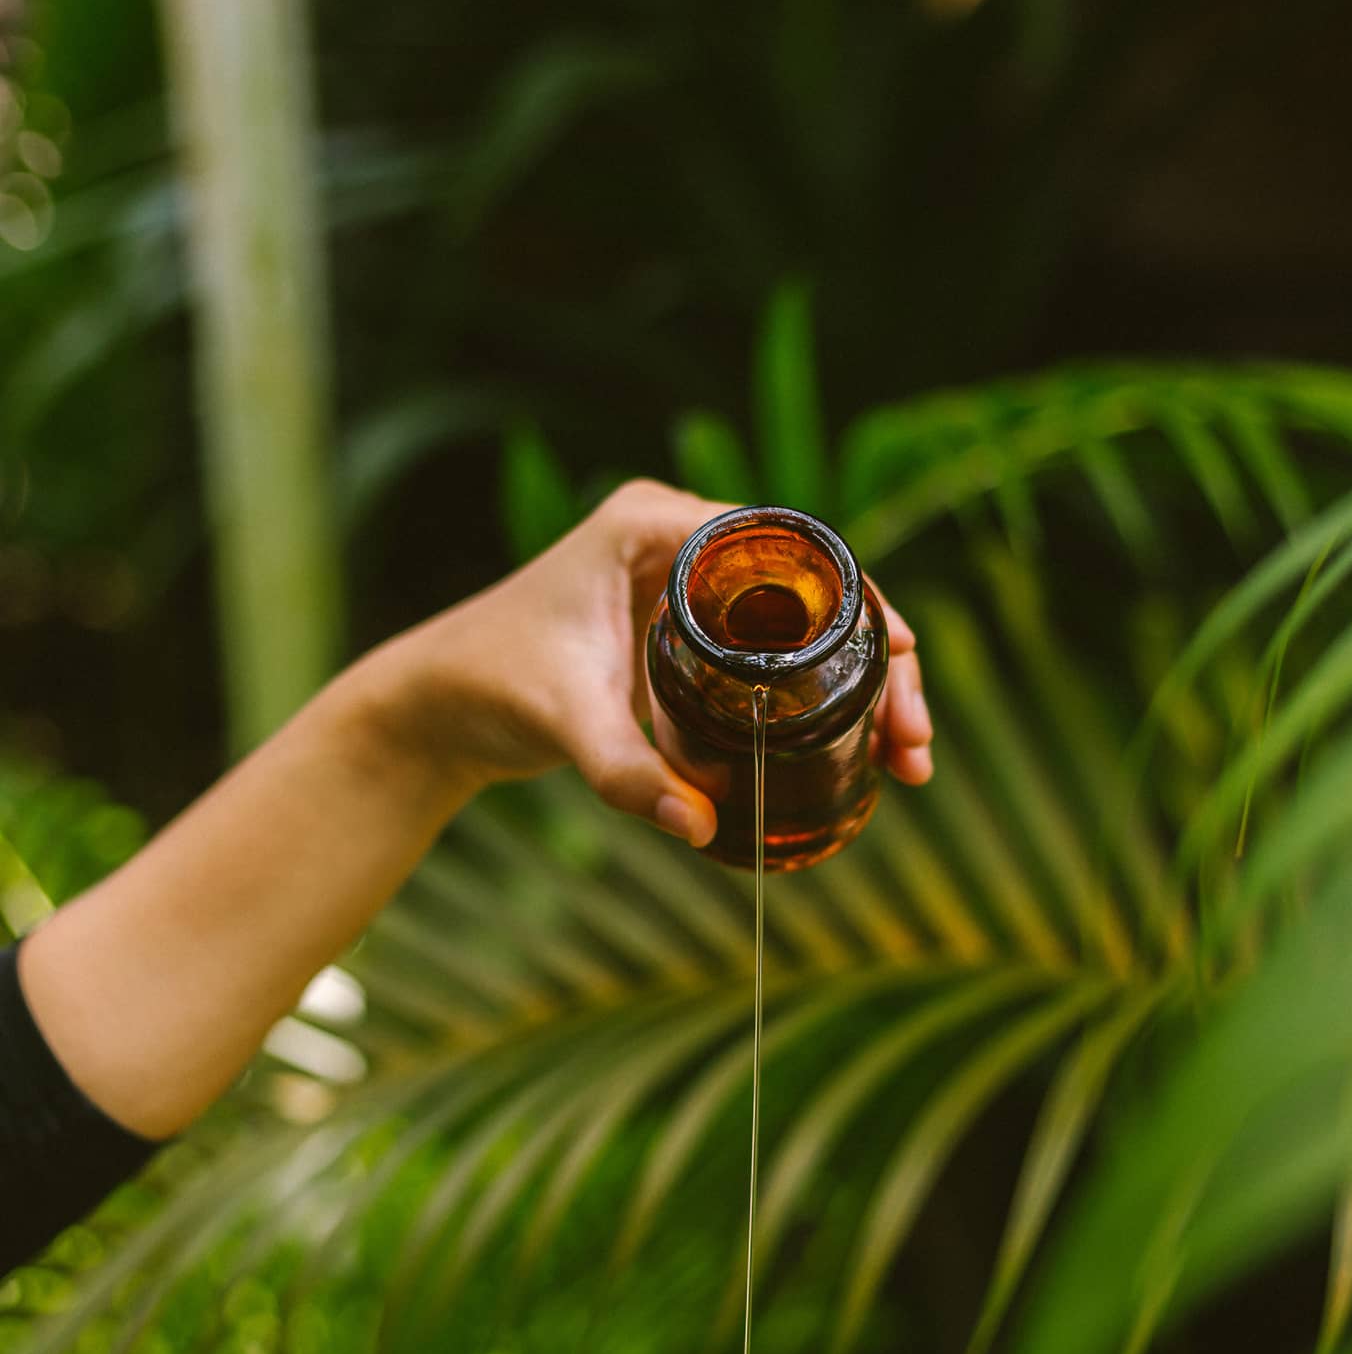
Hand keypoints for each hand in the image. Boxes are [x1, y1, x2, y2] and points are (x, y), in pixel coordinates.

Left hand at [369, 480, 933, 845]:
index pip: (791, 548)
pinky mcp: (681, 632)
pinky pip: (768, 658)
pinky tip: (851, 749)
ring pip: (801, 629)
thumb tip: (703, 828)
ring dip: (856, 686)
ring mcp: (684, 586)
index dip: (862, 600)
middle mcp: (679, 540)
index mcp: (656, 525)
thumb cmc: (487, 683)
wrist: (436, 702)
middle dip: (878, 662)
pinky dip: (812, 700)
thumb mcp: (562, 722)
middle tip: (913, 737)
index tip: (906, 657)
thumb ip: (627, 772)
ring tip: (903, 755)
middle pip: (813, 592)